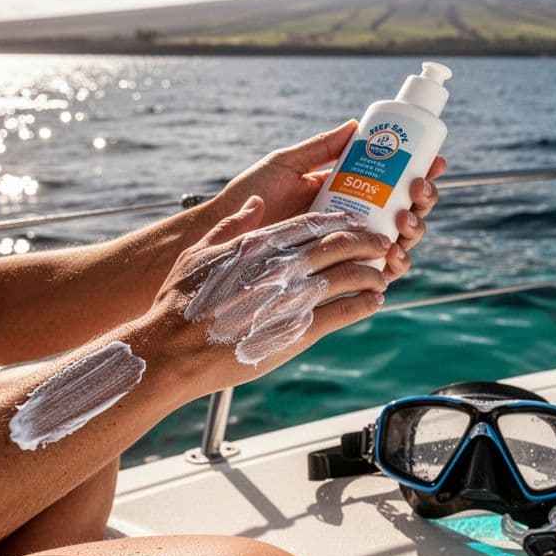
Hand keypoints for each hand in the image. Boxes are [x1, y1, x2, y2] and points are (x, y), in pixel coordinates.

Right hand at [132, 196, 389, 398]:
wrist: (173, 351)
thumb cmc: (179, 303)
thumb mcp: (198, 253)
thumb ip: (230, 226)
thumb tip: (255, 204)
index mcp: (259, 245)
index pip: (314, 223)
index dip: (343, 220)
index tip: (358, 220)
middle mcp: (281, 267)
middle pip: (341, 245)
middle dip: (369, 241)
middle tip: (383, 243)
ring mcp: (292, 299)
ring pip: (349, 277)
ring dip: (373, 273)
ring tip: (382, 274)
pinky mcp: (297, 333)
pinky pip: (343, 313)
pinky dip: (363, 304)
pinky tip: (373, 302)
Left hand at [217, 121, 446, 281]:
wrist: (223, 233)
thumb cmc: (249, 196)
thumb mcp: (286, 164)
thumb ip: (319, 148)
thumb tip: (356, 125)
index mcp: (346, 191)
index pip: (394, 181)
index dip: (420, 171)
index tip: (434, 160)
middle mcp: (354, 220)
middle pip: (406, 211)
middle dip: (423, 200)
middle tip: (418, 189)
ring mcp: (349, 248)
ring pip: (399, 242)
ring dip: (415, 232)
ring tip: (405, 222)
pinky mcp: (339, 275)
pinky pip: (377, 274)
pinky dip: (394, 266)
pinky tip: (394, 256)